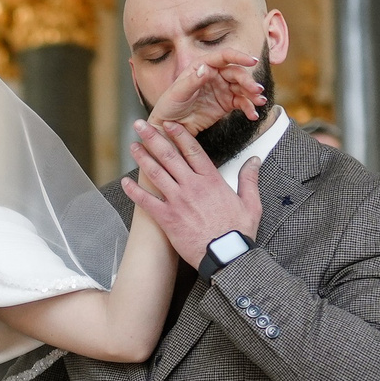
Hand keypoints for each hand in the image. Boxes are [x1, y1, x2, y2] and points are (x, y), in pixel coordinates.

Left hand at [122, 122, 264, 265]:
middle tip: (141, 126)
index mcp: (211, 180)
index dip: (178, 134)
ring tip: (133, 146)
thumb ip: (249, 179)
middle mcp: (192, 186)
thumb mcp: (251, 203)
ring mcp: (178, 202)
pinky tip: (125, 182)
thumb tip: (254, 160)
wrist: (226, 256)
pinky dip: (134, 191)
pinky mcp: (167, 218)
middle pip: (169, 156)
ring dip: (142, 158)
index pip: (192, 150)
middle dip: (153, 138)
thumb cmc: (238, 233)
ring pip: (156, 174)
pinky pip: (147, 202)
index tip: (169, 124)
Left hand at [141, 52, 266, 136]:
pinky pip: (241, 103)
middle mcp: (215, 74)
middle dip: (248, 81)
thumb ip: (192, 80)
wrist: (171, 126)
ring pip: (242, 88)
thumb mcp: (178, 93)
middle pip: (237, 73)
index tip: (252, 61)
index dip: (239, 57)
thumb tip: (206, 68)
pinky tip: (253, 115)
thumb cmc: (169, 106)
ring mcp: (222, 89)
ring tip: (260, 103)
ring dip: (253, 95)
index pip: (224, 57)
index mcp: (202, 66)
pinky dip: (249, 108)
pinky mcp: (226, 103)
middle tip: (256, 91)